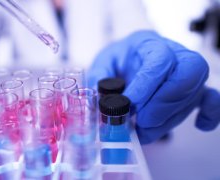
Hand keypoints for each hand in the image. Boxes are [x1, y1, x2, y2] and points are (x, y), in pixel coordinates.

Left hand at [88, 30, 219, 143]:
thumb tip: (105, 103)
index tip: (131, 106)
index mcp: (147, 43)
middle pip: (188, 71)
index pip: (159, 59)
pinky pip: (211, 98)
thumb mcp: (102, 64)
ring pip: (194, 92)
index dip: (148, 85)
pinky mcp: (193, 88)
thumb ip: (100, 80)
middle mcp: (173, 52)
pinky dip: (209, 113)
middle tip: (142, 123)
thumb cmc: (117, 61)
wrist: (128, 60)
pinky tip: (200, 124)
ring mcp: (186, 71)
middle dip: (164, 103)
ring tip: (144, 132)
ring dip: (169, 119)